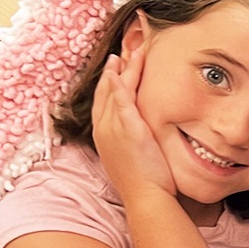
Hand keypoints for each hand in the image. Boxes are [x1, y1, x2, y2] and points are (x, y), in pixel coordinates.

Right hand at [91, 35, 174, 201]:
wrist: (144, 197)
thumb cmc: (143, 182)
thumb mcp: (132, 157)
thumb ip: (133, 141)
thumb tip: (141, 135)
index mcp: (104, 134)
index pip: (104, 101)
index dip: (109, 82)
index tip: (116, 67)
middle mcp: (104, 128)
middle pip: (106, 91)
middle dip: (114, 69)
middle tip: (122, 50)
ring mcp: (113, 128)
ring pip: (114, 91)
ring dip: (121, 69)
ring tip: (131, 50)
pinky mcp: (128, 129)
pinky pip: (122, 100)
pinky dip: (120, 83)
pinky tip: (122, 68)